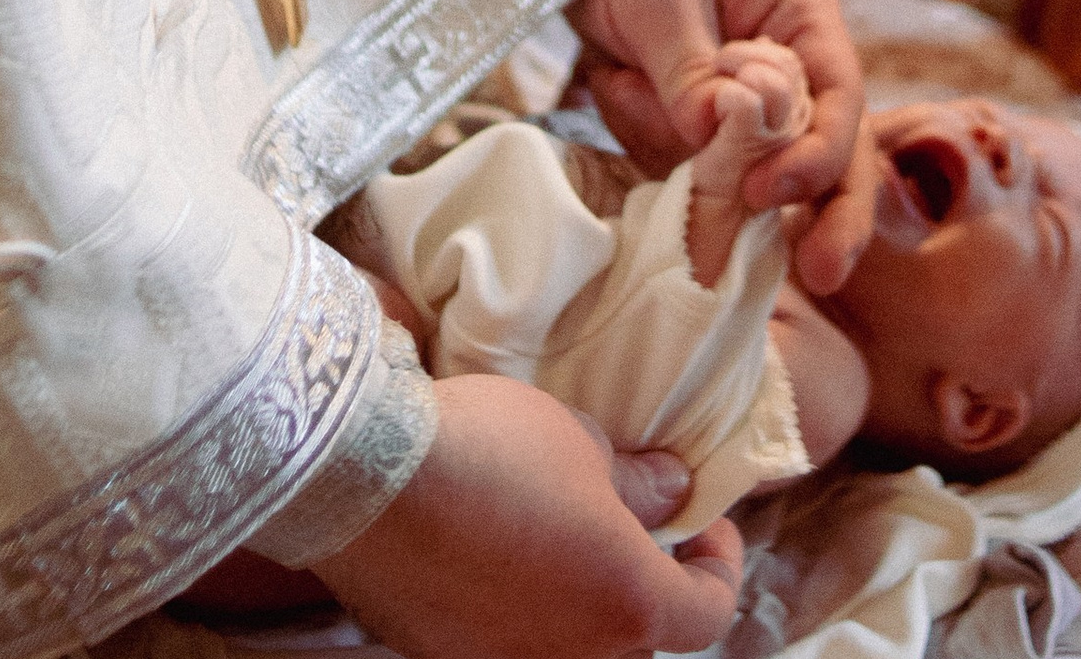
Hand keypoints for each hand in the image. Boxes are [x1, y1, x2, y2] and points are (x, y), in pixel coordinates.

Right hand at [312, 374, 742, 658]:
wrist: (364, 473)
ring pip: (567, 644)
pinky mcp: (442, 655)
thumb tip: (673, 493)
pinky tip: (493, 551)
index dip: (717, 565)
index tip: (703, 522)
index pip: (705, 613)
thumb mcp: (578, 442)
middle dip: (643, 586)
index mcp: (627, 605)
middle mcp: (572, 657)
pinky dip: (515, 606)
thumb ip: (637, 483)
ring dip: (577, 600)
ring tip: (558, 536)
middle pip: (636, 640)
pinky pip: (503, 640)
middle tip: (631, 525)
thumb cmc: (489, 451)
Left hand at [568, 0, 878, 294]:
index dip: (817, 153)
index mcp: (804, 9)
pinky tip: (613, 84)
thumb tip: (706, 137)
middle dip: (828, 211)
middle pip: (837, 148)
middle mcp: (798, 56)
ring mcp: (763, 92)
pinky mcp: (721, 117)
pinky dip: (662, 144)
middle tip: (817, 273)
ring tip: (620, 87)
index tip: (765, 190)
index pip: (840, 95)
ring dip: (705, 160)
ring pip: (772, 165)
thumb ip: (687, 68)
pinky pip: (710, 158)